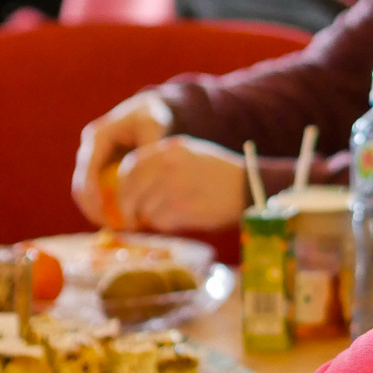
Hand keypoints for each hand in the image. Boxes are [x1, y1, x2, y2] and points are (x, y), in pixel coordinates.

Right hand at [72, 92, 173, 223]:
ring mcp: (92, 159)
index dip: (93, 196)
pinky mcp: (99, 168)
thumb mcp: (154, 127)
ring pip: (85, 192)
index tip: (106, 215)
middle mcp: (89, 148)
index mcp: (98, 137)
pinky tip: (120, 221)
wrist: (148, 109)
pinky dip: (104, 207)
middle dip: (92, 209)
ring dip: (96, 212)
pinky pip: (95, 191)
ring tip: (115, 229)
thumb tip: (145, 172)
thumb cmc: (152, 117)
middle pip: (80, 186)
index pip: (88, 172)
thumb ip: (150, 148)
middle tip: (111, 228)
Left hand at [113, 137, 248, 232]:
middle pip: (131, 189)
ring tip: (169, 216)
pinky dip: (166, 224)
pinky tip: (181, 220)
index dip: (124, 185)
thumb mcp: (191, 154)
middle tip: (131, 219)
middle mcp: (168, 164)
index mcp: (169, 148)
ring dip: (152, 216)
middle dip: (128, 207)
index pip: (130, 165)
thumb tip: (134, 184)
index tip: (126, 197)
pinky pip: (159, 220)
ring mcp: (173, 185)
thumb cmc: (221, 174)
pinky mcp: (181, 207)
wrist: (249, 188)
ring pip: (144, 207)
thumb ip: (163, 162)